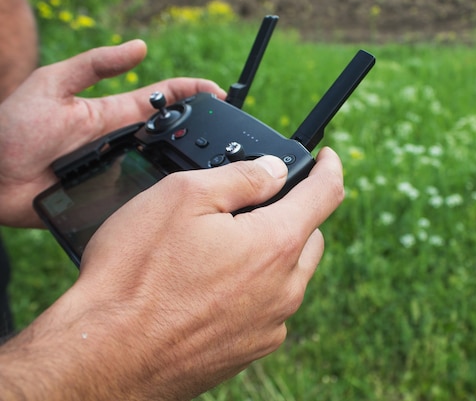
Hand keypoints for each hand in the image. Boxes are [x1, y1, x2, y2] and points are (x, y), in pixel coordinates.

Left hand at [0, 39, 226, 226]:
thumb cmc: (14, 128)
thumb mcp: (54, 84)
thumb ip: (95, 65)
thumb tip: (140, 47)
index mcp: (115, 114)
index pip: (164, 100)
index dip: (193, 94)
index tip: (220, 94)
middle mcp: (123, 143)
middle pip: (172, 136)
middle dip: (202, 132)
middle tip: (228, 135)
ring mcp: (120, 172)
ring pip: (164, 169)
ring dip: (188, 167)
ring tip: (215, 166)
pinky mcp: (112, 201)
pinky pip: (144, 199)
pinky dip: (164, 198)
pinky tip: (183, 198)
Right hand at [0, 147, 343, 400]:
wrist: (106, 356)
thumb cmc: (136, 276)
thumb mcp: (182, 197)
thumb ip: (240, 177)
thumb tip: (274, 170)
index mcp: (275, 244)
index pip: (326, 194)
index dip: (330, 168)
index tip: (328, 159)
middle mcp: (284, 288)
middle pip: (309, 236)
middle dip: (291, 215)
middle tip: (252, 208)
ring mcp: (270, 324)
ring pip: (290, 274)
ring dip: (272, 253)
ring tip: (223, 249)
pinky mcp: (250, 349)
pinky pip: (269, 307)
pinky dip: (255, 288)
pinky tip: (213, 287)